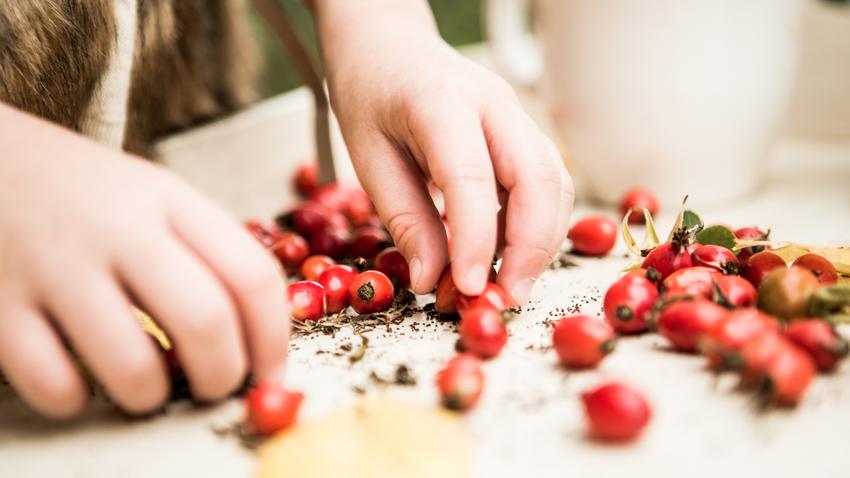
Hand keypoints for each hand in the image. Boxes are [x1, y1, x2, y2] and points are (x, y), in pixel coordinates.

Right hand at [0, 106, 288, 417]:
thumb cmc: (88, 191)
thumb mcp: (157, 195)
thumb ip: (208, 249)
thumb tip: (261, 332)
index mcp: (170, 200)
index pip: (251, 274)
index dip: (274, 338)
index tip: (272, 371)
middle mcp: (119, 229)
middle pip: (204, 321)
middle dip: (224, 376)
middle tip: (217, 388)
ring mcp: (56, 265)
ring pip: (132, 365)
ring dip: (153, 397)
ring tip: (149, 389)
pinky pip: (53, 382)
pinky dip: (76, 400)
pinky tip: (81, 382)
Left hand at [314, 0, 573, 302]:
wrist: (390, 47)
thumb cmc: (372, 94)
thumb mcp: (368, 155)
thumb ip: (404, 218)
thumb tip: (432, 279)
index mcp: (441, 102)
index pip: (471, 176)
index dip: (476, 239)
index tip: (469, 288)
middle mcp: (494, 104)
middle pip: (539, 177)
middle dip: (532, 246)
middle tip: (506, 296)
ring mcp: (518, 116)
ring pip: (556, 182)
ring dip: (542, 240)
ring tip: (508, 284)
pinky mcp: (525, 134)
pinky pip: (549, 183)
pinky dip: (538, 225)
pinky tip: (509, 254)